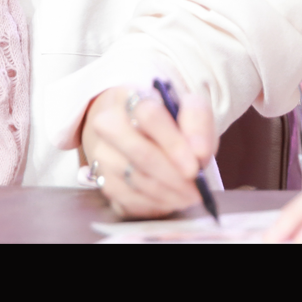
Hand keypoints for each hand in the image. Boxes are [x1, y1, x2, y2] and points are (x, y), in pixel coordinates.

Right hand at [81, 86, 215, 218]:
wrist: (139, 129)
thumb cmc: (168, 119)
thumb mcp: (189, 109)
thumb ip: (198, 123)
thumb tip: (199, 153)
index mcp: (133, 97)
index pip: (149, 116)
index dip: (173, 144)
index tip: (195, 167)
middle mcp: (109, 122)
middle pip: (140, 152)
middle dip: (173, 175)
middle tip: (197, 189)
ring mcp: (102, 152)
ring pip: (135, 179)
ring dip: (168, 193)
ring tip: (190, 195)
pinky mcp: (101, 179)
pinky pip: (128, 199)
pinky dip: (154, 204)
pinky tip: (171, 199)